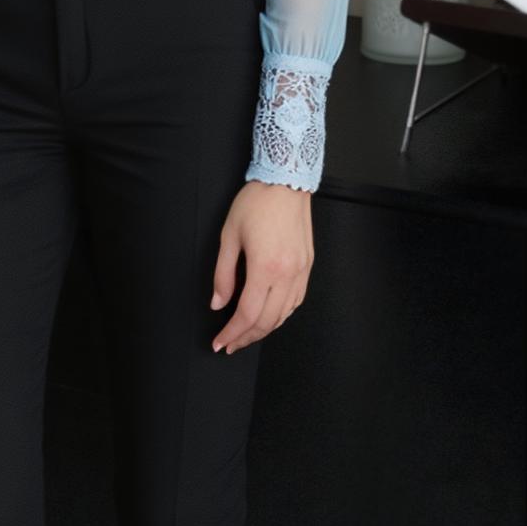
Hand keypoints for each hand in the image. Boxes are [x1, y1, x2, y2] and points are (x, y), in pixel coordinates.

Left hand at [209, 180, 312, 353]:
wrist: (286, 181)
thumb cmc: (255, 204)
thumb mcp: (229, 237)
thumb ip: (223, 275)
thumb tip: (218, 303)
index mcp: (266, 268)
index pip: (248, 314)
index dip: (232, 333)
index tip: (219, 342)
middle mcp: (288, 274)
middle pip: (268, 321)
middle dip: (246, 337)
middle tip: (230, 344)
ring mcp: (302, 271)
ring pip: (285, 314)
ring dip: (264, 329)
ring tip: (246, 334)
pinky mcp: (308, 265)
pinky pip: (296, 301)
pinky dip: (281, 314)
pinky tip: (269, 315)